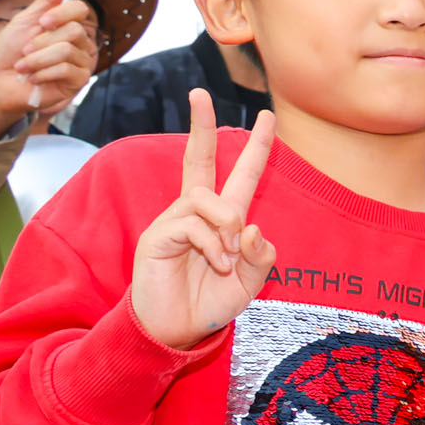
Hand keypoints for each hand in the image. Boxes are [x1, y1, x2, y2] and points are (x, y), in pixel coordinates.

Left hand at [0, 0, 97, 135]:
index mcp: (65, 26)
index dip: (62, 13)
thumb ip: (45, 1)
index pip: (79, 10)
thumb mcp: (24, 21)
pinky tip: (33, 79)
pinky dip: (43, 73)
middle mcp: (77, 43)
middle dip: (42, 41)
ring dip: (38, 59)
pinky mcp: (77, 82)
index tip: (43, 22)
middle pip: (73, 31)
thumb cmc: (9, 52)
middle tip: (25, 50)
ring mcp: (79, 63)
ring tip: (24, 67)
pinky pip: (67, 70)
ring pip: (67, 51)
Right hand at [129, 90, 276, 349]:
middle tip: (200, 92)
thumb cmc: (211, 303)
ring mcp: (174, 221)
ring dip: (227, 226)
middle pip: (196, 160)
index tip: (267, 117)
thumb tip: (253, 226)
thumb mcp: (250, 281)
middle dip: (201, 126)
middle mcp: (196, 213)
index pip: (238, 175)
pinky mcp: (157, 236)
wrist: (178, 331)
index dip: (254, 148)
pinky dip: (212, 244)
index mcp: (222, 220)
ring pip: (206, 199)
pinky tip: (217, 263)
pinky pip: (192, 224)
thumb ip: (261, 255)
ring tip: (228, 258)